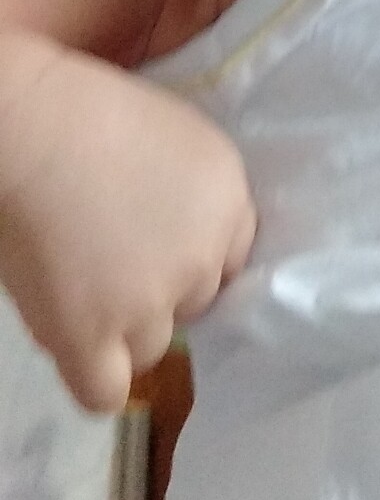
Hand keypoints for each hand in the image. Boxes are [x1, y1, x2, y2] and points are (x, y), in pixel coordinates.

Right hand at [0, 30, 255, 412]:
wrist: (28, 128)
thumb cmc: (88, 109)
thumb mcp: (178, 131)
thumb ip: (199, 191)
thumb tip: (183, 234)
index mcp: (229, 200)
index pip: (232, 255)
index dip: (190, 250)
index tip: (154, 237)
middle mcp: (203, 258)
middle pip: (193, 301)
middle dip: (159, 284)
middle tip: (110, 252)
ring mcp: (150, 305)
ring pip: (151, 344)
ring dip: (122, 324)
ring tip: (79, 280)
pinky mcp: (92, 337)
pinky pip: (105, 390)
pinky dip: (96, 376)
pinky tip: (82, 348)